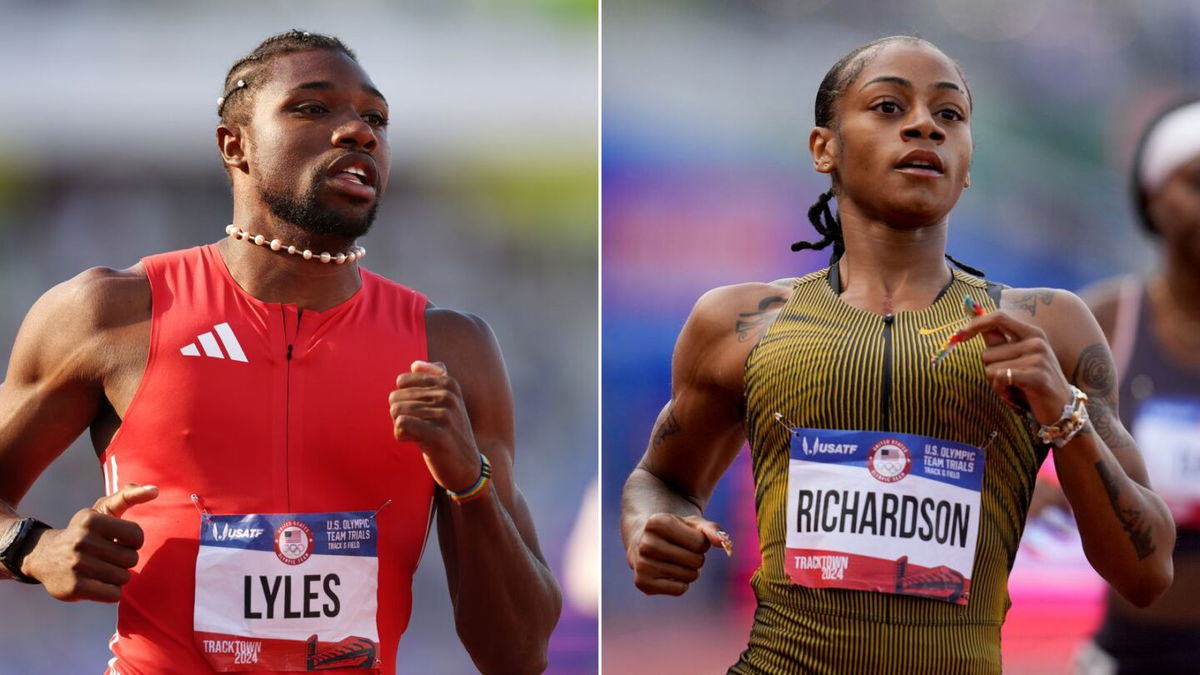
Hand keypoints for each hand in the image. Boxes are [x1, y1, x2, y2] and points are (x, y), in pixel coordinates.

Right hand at [24, 483, 156, 602]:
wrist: (43, 556)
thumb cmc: (84, 532)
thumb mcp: (102, 510)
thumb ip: (128, 496)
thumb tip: (155, 490)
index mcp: (92, 520)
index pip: (137, 535)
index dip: (133, 542)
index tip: (119, 541)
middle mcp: (82, 541)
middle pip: (131, 559)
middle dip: (124, 561)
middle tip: (107, 558)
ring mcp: (77, 565)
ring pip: (123, 578)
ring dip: (117, 577)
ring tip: (100, 570)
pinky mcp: (74, 587)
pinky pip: (113, 594)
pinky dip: (111, 592)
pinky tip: (98, 584)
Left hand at [390, 360, 482, 492]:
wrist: (467, 467)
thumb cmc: (451, 433)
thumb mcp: (448, 402)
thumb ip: (434, 378)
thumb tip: (415, 364)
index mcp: (448, 383)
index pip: (402, 381)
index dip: (404, 399)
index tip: (418, 412)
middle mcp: (448, 396)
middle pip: (396, 397)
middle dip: (400, 415)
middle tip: (418, 428)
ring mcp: (445, 415)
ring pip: (396, 411)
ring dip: (401, 427)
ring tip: (418, 435)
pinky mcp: (438, 436)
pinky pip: (400, 425)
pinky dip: (401, 436)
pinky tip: (415, 442)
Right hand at [627, 513, 730, 595]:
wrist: (643, 542)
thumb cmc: (675, 531)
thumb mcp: (693, 524)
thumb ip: (711, 530)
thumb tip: (724, 543)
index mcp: (657, 522)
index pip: (700, 543)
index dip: (701, 543)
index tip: (688, 538)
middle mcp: (646, 543)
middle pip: (696, 561)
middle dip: (697, 558)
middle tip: (683, 552)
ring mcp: (642, 564)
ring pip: (690, 576)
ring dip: (690, 571)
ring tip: (676, 561)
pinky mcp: (642, 583)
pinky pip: (680, 590)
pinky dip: (681, 584)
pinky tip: (669, 573)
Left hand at [958, 310, 1073, 425]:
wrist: (1062, 407)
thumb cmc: (1034, 382)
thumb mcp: (1018, 358)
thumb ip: (999, 341)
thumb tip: (977, 325)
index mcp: (1032, 333)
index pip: (998, 318)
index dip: (976, 324)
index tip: (960, 334)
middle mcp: (1036, 341)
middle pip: (987, 352)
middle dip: (990, 370)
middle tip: (1008, 380)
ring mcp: (1038, 358)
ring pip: (990, 368)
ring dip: (995, 384)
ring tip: (1014, 388)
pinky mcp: (1036, 375)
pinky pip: (998, 379)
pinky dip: (1000, 391)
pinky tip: (1014, 396)